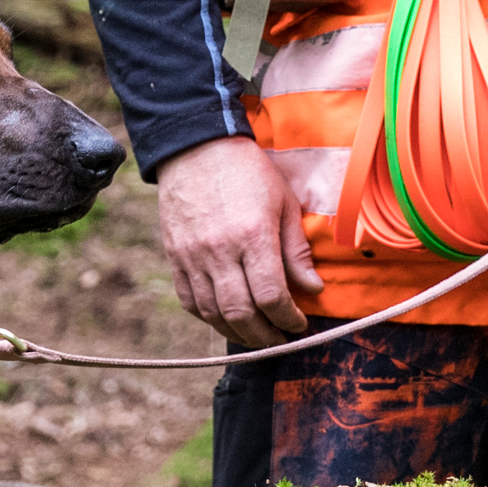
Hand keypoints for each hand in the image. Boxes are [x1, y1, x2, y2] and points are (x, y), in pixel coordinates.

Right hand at [154, 136, 323, 346]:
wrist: (196, 147)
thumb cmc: (248, 172)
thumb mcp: (284, 202)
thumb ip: (296, 250)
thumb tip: (313, 289)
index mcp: (252, 236)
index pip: (271, 296)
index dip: (288, 319)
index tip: (298, 324)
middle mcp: (219, 251)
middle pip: (241, 313)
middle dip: (264, 336)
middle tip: (280, 338)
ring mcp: (192, 256)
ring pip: (213, 313)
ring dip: (237, 333)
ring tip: (257, 335)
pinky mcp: (174, 257)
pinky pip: (189, 301)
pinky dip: (209, 317)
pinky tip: (227, 318)